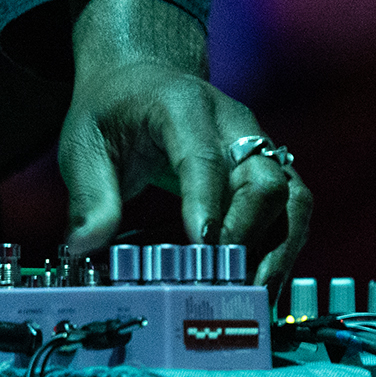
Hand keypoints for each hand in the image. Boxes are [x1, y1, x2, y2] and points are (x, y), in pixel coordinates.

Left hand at [55, 0, 311, 292]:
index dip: (207, 201)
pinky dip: (282, 249)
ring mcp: (258, 148)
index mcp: (183, 108)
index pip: (204, 157)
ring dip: (279, 249)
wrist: (142, 80)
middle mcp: (234, 126)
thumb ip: (89, 197)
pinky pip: (292, 210)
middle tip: (222, 282)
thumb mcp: (84, 146)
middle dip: (248, 234)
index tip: (202, 243)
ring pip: (291, 197)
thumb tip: (84, 248)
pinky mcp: (269, 170)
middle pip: (264, 180)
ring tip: (255, 296)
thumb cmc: (113, 113)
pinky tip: (260, 287)